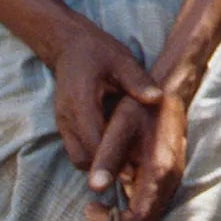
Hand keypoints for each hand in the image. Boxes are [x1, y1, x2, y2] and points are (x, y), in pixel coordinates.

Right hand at [49, 23, 164, 173]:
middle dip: (105, 168)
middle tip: (134, 173)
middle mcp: (67, 118)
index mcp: (80, 102)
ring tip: (128, 165)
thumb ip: (138, 81)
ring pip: (77, 158)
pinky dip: (94, 155)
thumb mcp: (122, 61)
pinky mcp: (65, 126)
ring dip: (98, 164)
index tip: (133, 171)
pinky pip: (77, 149)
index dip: (111, 159)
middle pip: (82, 157)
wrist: (69, 46)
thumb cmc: (98, 52)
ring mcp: (63, 124)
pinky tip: (116, 152)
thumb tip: (158, 98)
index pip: (93, 140)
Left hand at [84, 88, 191, 220]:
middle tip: (92, 209)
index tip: (90, 206)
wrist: (168, 92)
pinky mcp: (166, 180)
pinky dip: (131, 210)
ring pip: (148, 220)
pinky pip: (150, 207)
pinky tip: (115, 191)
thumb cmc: (141, 108)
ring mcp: (171, 183)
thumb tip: (94, 188)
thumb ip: (108, 158)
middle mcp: (169, 182)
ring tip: (99, 201)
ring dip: (122, 219)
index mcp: (158, 171)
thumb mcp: (119, 128)